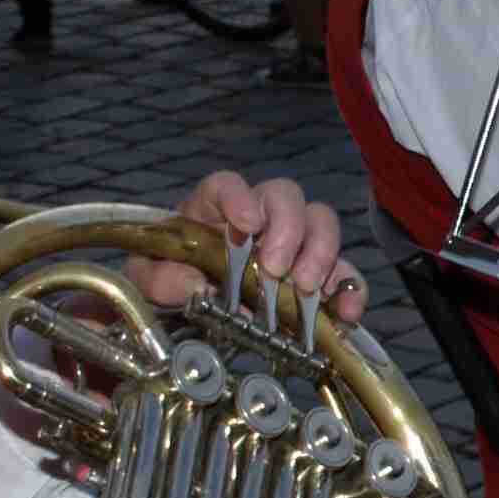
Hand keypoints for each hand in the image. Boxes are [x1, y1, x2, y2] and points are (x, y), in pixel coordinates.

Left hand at [138, 172, 367, 323]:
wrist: (185, 308)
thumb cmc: (169, 279)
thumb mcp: (149, 280)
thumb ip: (162, 278)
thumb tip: (194, 284)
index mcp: (212, 209)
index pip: (228, 185)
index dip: (240, 198)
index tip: (247, 223)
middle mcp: (258, 216)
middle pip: (286, 197)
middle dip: (288, 230)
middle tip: (276, 269)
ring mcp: (291, 243)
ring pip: (321, 223)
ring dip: (320, 253)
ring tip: (307, 289)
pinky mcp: (315, 275)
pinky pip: (344, 272)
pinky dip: (349, 290)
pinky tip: (344, 312)